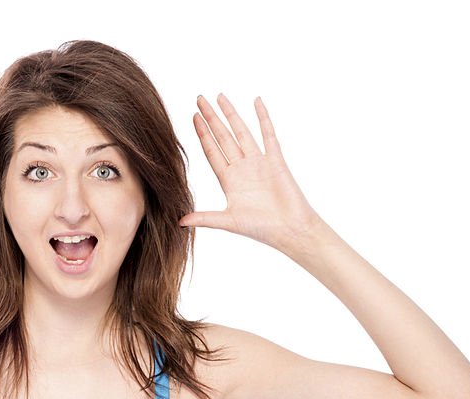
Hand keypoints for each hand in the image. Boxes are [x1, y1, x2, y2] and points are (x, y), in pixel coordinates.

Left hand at [179, 94, 326, 252]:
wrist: (290, 230)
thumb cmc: (262, 229)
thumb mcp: (228, 222)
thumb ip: (205, 218)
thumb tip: (179, 222)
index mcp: (229, 180)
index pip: (212, 151)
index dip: (202, 134)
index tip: (194, 117)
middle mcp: (242, 168)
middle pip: (222, 137)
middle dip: (211, 118)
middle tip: (200, 99)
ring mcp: (259, 162)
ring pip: (242, 132)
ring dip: (231, 114)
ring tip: (220, 96)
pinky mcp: (275, 160)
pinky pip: (268, 134)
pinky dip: (262, 118)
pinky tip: (256, 101)